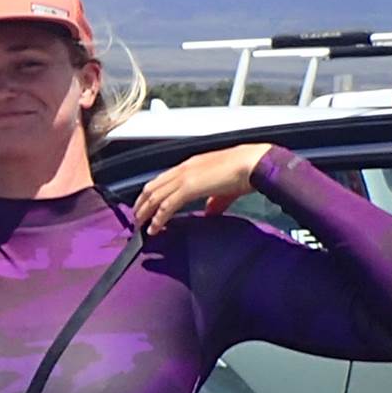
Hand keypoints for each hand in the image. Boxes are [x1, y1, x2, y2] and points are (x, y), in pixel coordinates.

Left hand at [132, 143, 272, 234]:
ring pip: (155, 196)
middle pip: (152, 187)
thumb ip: (215, 201)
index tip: (146, 207)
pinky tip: (154, 228)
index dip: (151, 195)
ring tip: (140, 226)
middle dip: (141, 204)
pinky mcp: (189, 187)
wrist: (255, 163)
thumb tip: (210, 213)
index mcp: (190, 166)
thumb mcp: (225, 189)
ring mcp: (184, 177)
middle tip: (136, 219)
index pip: (162, 180)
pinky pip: (166, 205)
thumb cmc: (246, 172)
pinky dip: (157, 218)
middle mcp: (183, 169)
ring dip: (145, 213)